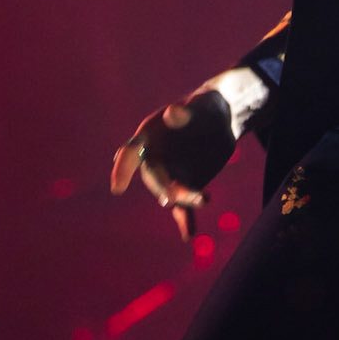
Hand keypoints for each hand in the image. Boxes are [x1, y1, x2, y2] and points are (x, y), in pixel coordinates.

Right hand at [110, 89, 237, 243]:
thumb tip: (174, 113)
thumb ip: (185, 111)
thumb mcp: (199, 105)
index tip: (117, 188)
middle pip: (153, 176)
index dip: (123, 169)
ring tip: (205, 198)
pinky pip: (185, 207)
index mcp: (148, 136)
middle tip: (169, 198)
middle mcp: (154, 159)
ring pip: (172, 192)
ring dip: (184, 199)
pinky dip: (186, 221)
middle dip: (160, 187)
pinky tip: (188, 234)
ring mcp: (170, 175)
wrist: (221, 121)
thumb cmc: (204, 108)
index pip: (131, 152)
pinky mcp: (187, 186)